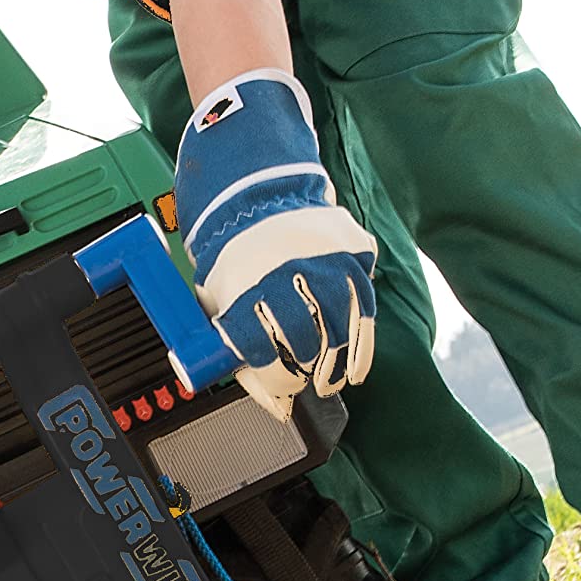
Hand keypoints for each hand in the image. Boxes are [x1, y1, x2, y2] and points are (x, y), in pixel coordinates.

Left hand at [173, 68, 375, 419]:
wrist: (254, 189)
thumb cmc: (232, 250)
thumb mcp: (216, 291)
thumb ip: (230, 339)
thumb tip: (247, 391)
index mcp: (245, 282)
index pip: (258, 345)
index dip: (268, 375)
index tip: (274, 388)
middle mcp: (285, 271)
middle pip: (302, 340)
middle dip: (301, 372)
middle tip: (301, 385)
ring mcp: (323, 262)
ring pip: (338, 329)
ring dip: (335, 364)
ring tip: (329, 382)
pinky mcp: (351, 257)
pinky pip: (365, 309)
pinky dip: (362, 346)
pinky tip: (356, 369)